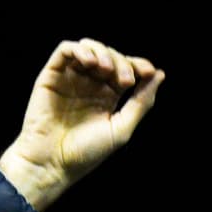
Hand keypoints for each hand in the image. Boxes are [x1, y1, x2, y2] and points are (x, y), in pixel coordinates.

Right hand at [0, 38, 164, 210]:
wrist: (52, 163)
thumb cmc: (86, 153)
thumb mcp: (122, 128)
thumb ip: (142, 102)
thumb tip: (160, 74)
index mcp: (108, 96)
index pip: (126, 69)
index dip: (138, 65)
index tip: (148, 72)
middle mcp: (89, 85)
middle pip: (111, 56)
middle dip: (122, 62)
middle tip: (125, 81)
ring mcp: (70, 79)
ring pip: (89, 48)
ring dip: (103, 52)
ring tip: (107, 70)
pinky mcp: (52, 76)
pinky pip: (66, 50)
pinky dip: (80, 49)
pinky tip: (90, 62)